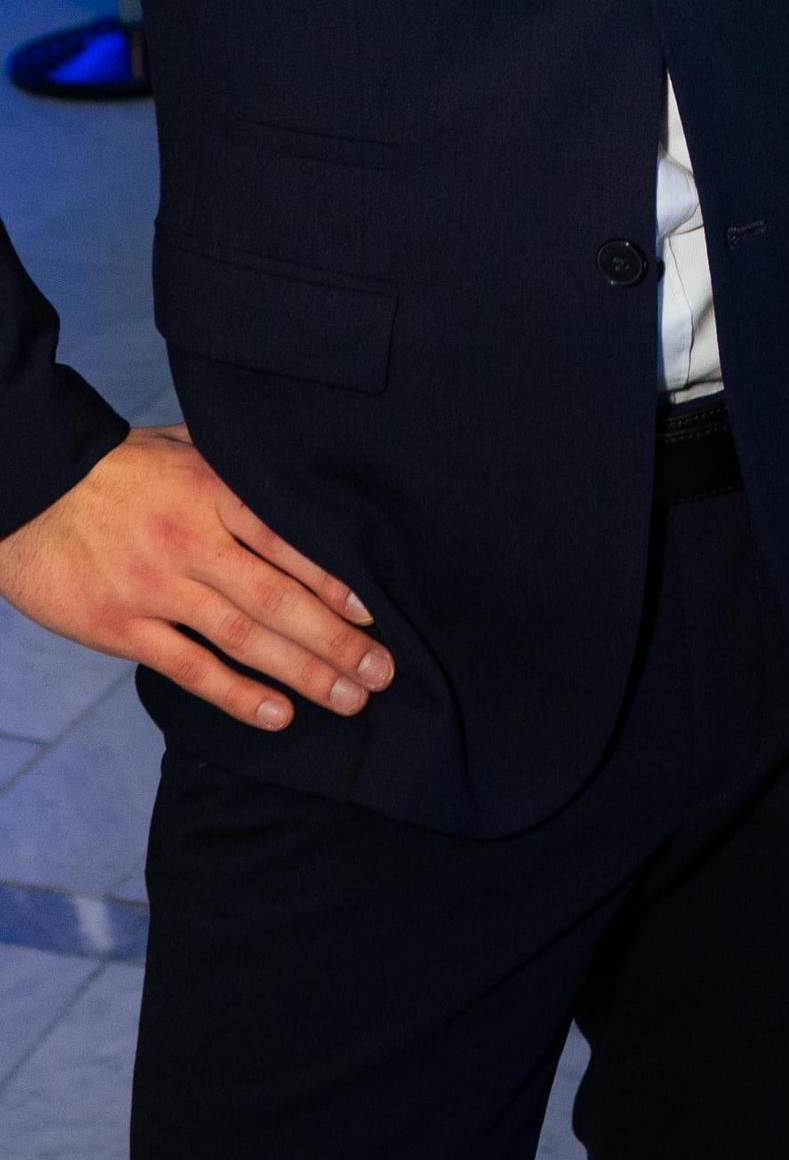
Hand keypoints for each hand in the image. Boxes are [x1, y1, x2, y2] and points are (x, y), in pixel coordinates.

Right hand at [0, 426, 392, 731]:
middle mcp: (192, 541)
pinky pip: (189, 668)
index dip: (335, 579)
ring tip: (349, 699)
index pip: (288, 540)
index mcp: (212, 491)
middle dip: (336, 640)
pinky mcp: (123, 627)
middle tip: (381, 671)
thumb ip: (236, 462)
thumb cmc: (114, 468)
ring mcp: (157, 588)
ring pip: (244, 639)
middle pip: (277, 598)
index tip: (376, 611)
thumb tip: (296, 467)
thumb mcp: (180, 444)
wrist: (28, 492)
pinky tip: (277, 715)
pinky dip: (236, 695)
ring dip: (303, 673)